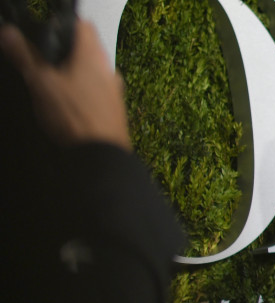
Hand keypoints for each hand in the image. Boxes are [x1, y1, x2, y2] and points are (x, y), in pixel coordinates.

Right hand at [0, 21, 130, 149]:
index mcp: (93, 56)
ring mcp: (114, 91)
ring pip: (92, 74)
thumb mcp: (41, 83)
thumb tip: (11, 35)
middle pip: (87, 51)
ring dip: (74, 76)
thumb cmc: (76, 117)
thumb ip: (25, 56)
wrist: (100, 154)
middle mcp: (108, 71)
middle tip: (45, 65)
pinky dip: (83, 95)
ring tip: (54, 88)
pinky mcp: (114, 110)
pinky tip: (69, 107)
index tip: (47, 37)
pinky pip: (97, 94)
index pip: (83, 27)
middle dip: (66, 56)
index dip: (63, 28)